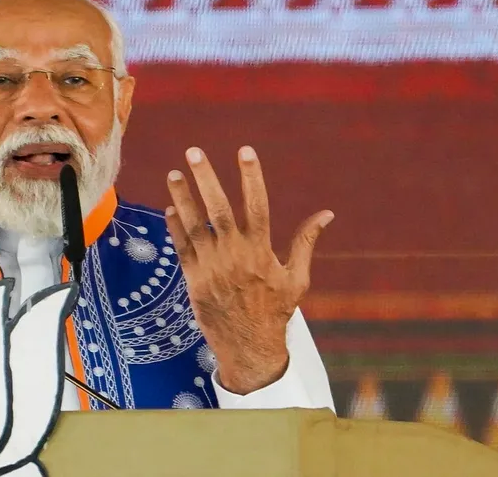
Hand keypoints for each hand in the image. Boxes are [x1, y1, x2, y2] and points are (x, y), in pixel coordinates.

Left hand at [164, 146, 333, 394]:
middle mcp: (235, 256)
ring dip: (183, 198)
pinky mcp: (194, 280)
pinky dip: (175, 227)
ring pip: (194, 226)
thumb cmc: (275, 310)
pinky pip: (182, 248)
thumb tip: (326, 214)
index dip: (251, 177)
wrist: (249, 346)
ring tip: (173, 172)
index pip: (257, 205)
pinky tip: (170, 207)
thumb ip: (305, 242)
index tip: (245, 150)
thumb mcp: (297, 277)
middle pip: (218, 209)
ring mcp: (212, 268)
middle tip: (195, 152)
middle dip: (206, 179)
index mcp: (261, 251)